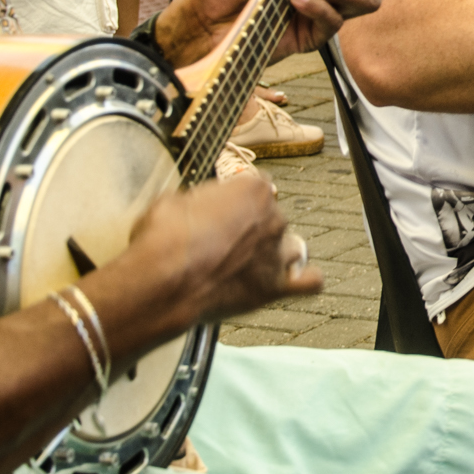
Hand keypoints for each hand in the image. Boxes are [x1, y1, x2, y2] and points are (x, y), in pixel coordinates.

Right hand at [125, 170, 321, 324]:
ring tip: (251, 264)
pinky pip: (310, 283)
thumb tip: (196, 207)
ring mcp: (277, 253)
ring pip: (291, 248)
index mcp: (254, 189)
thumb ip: (198, 200)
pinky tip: (293, 282)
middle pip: (274, 218)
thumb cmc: (163, 238)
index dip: (238, 199)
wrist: (163, 280)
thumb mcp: (174, 200)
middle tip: (223, 244)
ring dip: (275, 254)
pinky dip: (304, 281)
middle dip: (252, 229)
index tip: (222, 210)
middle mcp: (273, 218)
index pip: (259, 186)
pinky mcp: (275, 287)